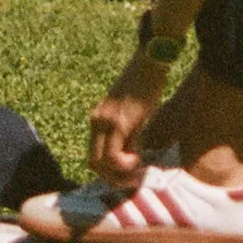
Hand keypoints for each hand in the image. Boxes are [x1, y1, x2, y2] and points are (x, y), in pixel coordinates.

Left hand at [86, 53, 164, 190]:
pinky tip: (138, 159)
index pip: (94, 156)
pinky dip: (125, 165)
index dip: (109, 172)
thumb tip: (132, 157)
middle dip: (113, 178)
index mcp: (97, 120)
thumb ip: (127, 134)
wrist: (149, 63)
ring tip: (137, 168)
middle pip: (93, 164)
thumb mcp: (131, 113)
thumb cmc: (145, 86)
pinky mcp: (119, 123)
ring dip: (119, 174)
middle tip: (133, 178)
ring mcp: (105, 123)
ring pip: (101, 164)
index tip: (128, 173)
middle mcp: (96, 122)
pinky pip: (113, 156)